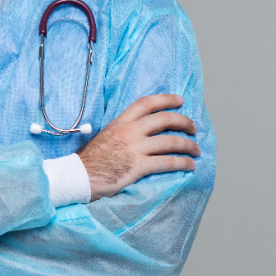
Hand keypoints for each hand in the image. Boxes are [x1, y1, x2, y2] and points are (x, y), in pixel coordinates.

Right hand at [77, 94, 199, 200]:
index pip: (146, 103)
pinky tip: (190, 165)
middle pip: (164, 119)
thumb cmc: (91, 159)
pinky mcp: (138, 166)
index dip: (166, 99)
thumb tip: (140, 132)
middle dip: (184, 122)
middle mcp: (129, 131)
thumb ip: (122, 131)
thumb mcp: (105, 135)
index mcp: (120, 122)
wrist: (79, 176)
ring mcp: (134, 148)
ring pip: (171, 141)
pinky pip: (167, 162)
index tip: (179, 100)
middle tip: (193, 128)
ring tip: (196, 150)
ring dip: (188, 145)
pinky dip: (183, 163)